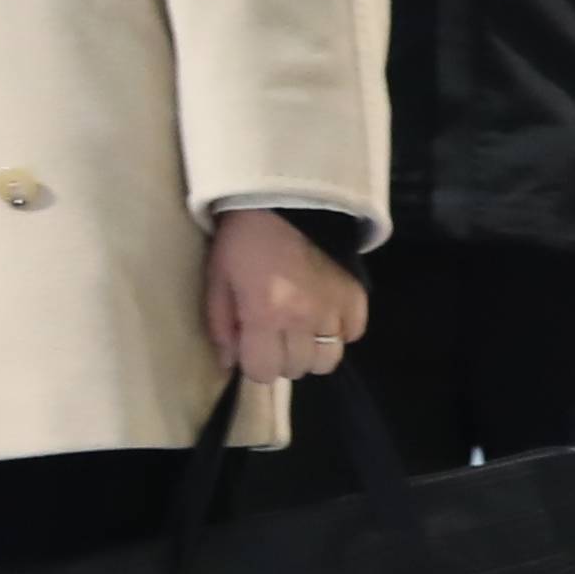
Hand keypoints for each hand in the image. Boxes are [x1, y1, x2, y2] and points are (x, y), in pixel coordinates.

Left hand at [208, 206, 364, 385]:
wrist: (285, 201)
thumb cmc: (242, 241)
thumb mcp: (217, 280)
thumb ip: (221, 326)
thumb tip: (230, 363)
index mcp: (264, 315)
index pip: (264, 372)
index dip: (254, 365)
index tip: (250, 348)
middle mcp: (303, 318)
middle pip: (297, 369)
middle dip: (281, 358)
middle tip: (272, 334)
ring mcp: (334, 308)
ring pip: (329, 359)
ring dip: (311, 350)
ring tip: (299, 329)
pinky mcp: (357, 295)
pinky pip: (353, 333)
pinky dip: (339, 331)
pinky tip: (322, 313)